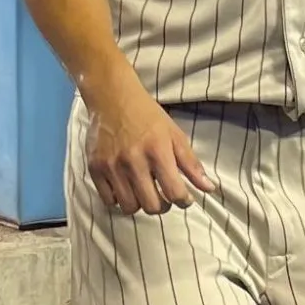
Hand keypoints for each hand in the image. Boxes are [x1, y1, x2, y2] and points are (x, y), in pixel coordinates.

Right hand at [85, 87, 215, 214]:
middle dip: (163, 206)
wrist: (112, 97)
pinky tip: (126, 188)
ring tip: (144, 192)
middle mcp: (133, 160)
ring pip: (130, 207)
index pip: (174, 193)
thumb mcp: (174, 135)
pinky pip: (109, 200)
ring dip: (141, 204)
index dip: (183, 201)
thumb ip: (191, 164)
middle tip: (163, 196)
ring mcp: (112, 166)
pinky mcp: (95, 168)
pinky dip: (119, 200)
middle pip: (152, 206)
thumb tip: (209, 188)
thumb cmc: (147, 116)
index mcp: (157, 151)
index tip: (184, 198)